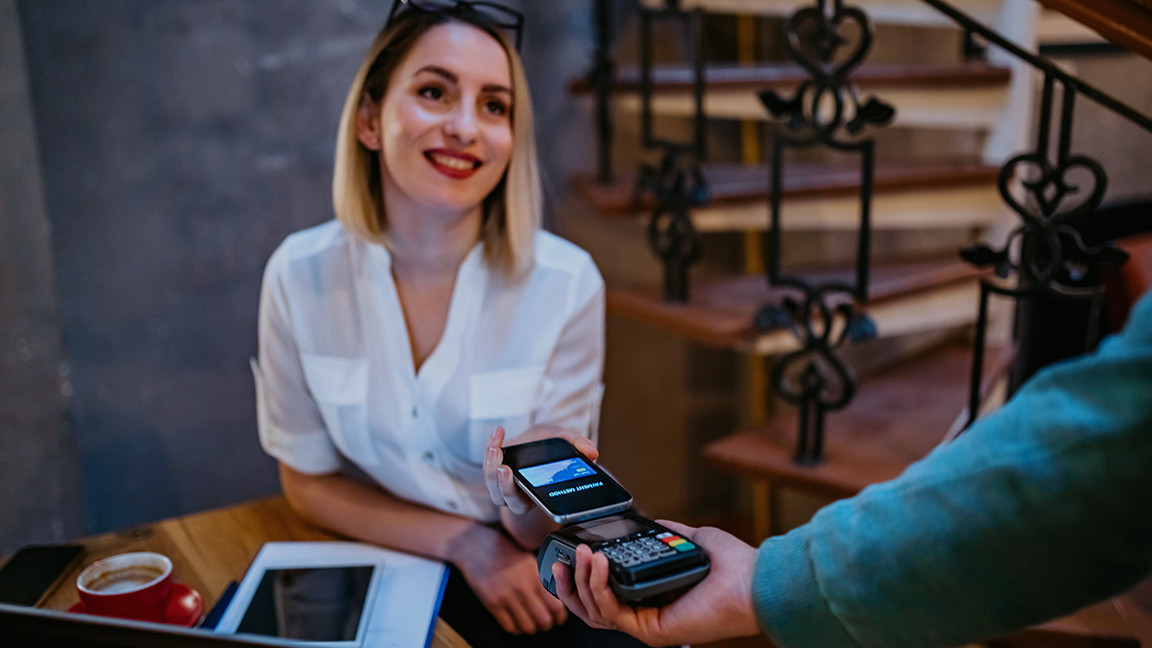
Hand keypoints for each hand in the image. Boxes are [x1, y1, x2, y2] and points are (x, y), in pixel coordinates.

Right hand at [451, 525, 567, 633]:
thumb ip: (540, 577)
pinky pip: (509, 626)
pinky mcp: (492, 603)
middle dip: (547, 623)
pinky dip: (515, 628)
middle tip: (546, 621)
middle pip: (544, 620)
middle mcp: (522, 588)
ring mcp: (506, 597)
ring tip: (530, 622)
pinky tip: (516, 621)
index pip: (556, 606)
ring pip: (528, 627)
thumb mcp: (528, 560)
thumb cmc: (503, 550)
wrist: (476, 546)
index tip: (559, 617)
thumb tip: (555, 594)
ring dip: (531, 627)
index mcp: (534, 576)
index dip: (560, 615)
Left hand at [483, 425, 597, 514]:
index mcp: (533, 495)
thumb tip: (593, 453)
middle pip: (504, 497)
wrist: (537, 438)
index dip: (520, 499)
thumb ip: (579, 446)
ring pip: (490, 482)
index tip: (523, 487)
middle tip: (505, 468)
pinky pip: (486, 461)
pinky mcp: (492, 466)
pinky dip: (491, 445)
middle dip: (503, 484)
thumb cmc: (551, 446)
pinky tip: (499, 432)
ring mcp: (501, 481)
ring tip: (496, 448)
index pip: (524, 504)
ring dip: (490, 465)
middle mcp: (515, 493)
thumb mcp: (566, 441)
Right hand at [555, 521, 761, 645]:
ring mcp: (646, 625)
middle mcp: (645, 614)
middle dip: (568, 586)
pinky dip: (598, 587)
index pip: (605, 596)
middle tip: (560, 561)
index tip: (569, 556)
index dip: (581, 580)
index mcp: (651, 596)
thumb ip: (668, 532)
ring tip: (581, 554)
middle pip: (590, 609)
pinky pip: (612, 613)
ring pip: (595, 613)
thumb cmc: (733, 565)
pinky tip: (598, 563)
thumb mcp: (691, 538)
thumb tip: (651, 522)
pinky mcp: (650, 631)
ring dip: (580, 582)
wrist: (753, 581)